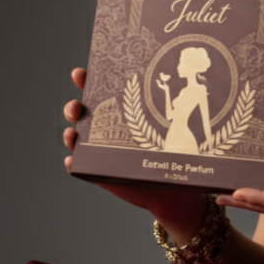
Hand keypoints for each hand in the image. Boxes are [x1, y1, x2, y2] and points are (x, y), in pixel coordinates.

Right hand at [62, 67, 205, 227]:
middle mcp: (109, 130)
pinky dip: (74, 164)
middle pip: (83, 114)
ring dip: (70, 135)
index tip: (79, 73)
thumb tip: (193, 89)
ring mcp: (103, 152)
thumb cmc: (175, 155)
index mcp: (123, 114)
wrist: (176, 190)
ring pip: (78, 140)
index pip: (101, 92)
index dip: (86, 80)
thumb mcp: (180, 129)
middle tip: (76, 107)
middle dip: (74, 107)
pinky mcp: (103, 174)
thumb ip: (184, 110)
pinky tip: (72, 160)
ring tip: (72, 134)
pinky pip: (83, 169)